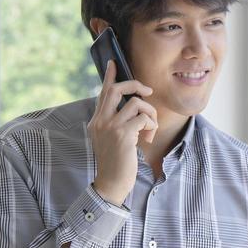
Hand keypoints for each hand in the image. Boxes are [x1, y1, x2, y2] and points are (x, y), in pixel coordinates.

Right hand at [88, 58, 157, 204]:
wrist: (111, 183)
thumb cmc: (115, 164)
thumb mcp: (111, 140)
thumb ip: (116, 124)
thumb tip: (133, 109)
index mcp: (97, 121)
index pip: (103, 93)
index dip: (110, 77)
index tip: (113, 63)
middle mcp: (101, 121)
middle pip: (118, 90)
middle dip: (136, 86)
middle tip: (148, 91)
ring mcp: (111, 127)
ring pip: (136, 104)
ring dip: (150, 113)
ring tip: (150, 129)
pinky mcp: (123, 135)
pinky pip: (143, 118)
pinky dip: (150, 125)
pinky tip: (148, 139)